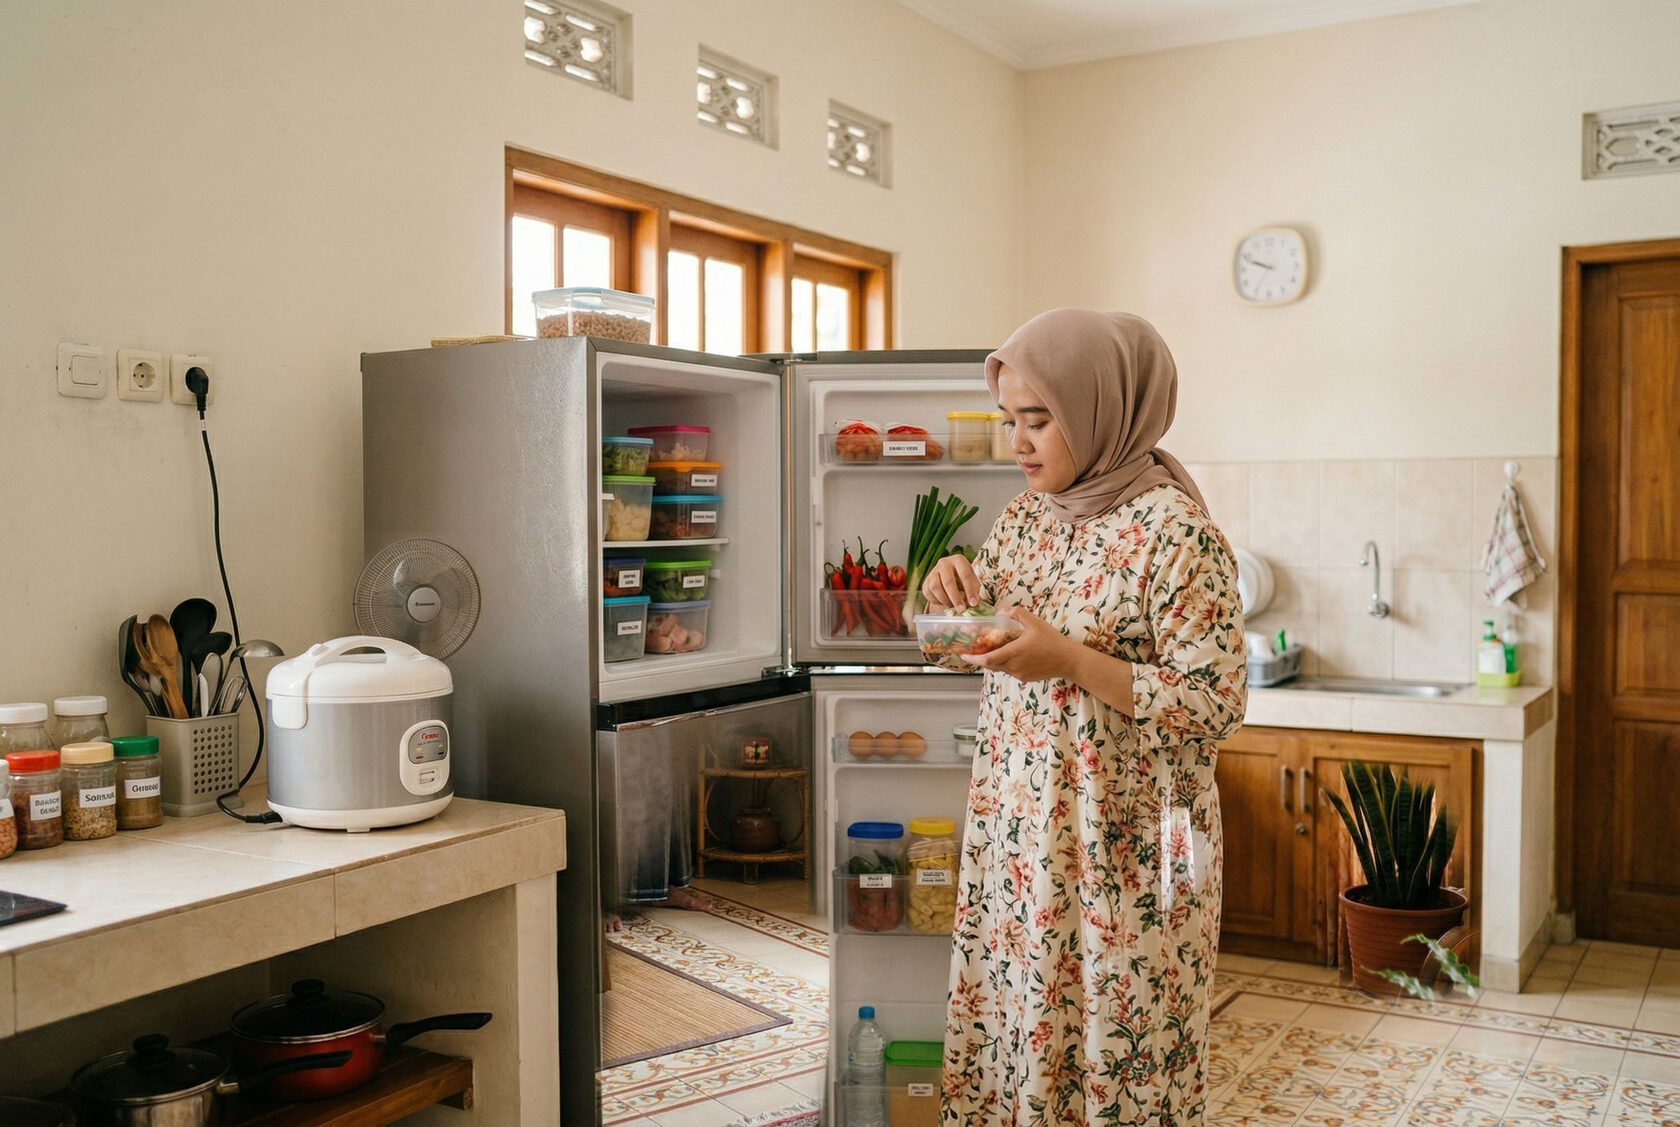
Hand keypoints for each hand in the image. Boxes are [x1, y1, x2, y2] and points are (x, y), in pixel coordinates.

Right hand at [922, 552, 981, 610]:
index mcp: (959, 560)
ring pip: (936, 587)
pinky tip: (944, 602)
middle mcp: (944, 563)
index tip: (974, 603)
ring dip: (945, 600)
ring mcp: (933, 571)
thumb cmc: (964, 580)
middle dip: (956, 598)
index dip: (970, 590)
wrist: (950, 577)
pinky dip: (936, 601)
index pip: (965, 575)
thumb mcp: (973, 582)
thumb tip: (974, 603)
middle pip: (948, 581)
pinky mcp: (925, 581)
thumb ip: (974, 591)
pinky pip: (928, 593)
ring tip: (953, 606)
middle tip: (961, 609)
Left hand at [961, 606, 1081, 682]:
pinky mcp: (1025, 678)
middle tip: (973, 649)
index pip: (987, 660)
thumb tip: (1003, 610)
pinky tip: (1010, 654)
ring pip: (999, 668)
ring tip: (991, 649)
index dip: (973, 658)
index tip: (963, 654)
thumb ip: (1018, 613)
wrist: (1069, 660)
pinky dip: (1005, 664)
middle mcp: (1014, 666)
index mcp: (1014, 652)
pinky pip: (1009, 671)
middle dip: (980, 658)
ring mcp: (1019, 674)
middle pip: (990, 665)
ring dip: (993, 660)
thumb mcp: (1035, 622)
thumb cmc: (1052, 640)